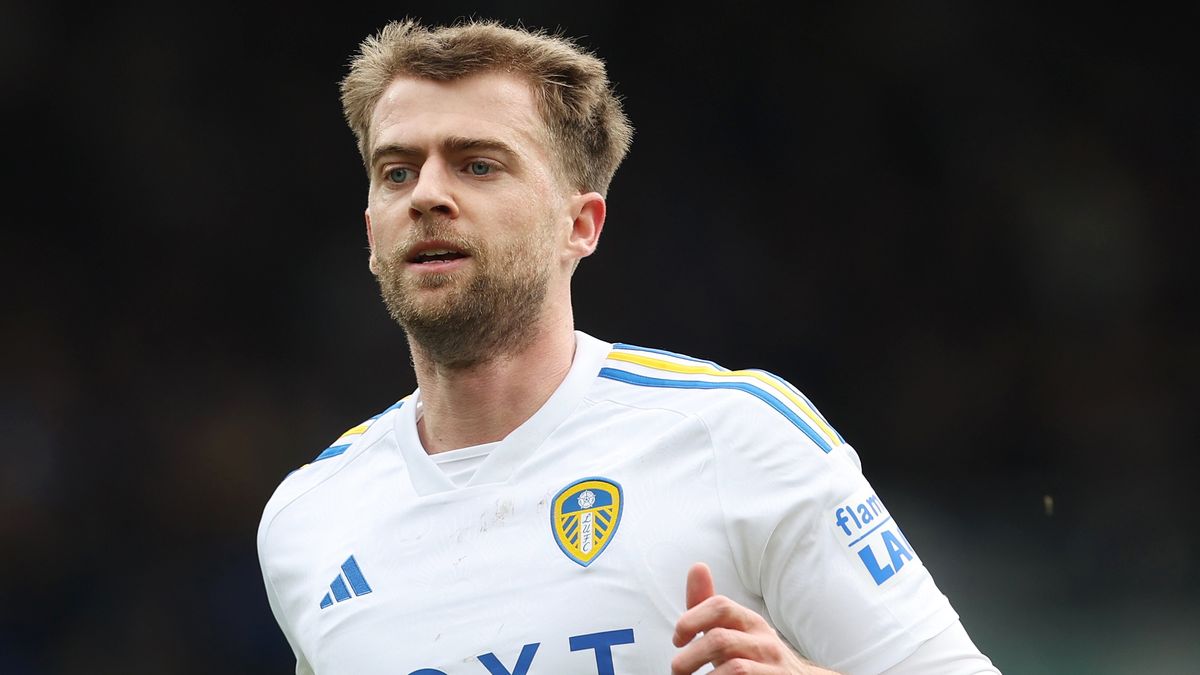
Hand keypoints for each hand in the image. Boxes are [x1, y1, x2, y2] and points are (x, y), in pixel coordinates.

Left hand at [671, 562, 840, 673]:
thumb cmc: (753, 653)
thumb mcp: (732, 628)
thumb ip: (708, 604)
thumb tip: (697, 566)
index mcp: (749, 620)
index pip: (719, 606)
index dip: (691, 620)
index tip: (677, 639)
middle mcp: (763, 640)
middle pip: (720, 640)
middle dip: (690, 657)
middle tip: (677, 670)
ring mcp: (772, 666)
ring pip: (735, 668)